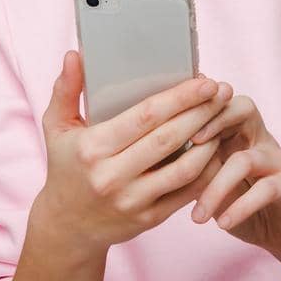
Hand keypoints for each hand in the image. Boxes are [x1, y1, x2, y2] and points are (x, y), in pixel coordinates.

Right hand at [32, 51, 231, 255]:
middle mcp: (112, 176)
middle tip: (224, 93)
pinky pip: (187, 193)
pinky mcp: (149, 219)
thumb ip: (66, 90)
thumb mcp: (57, 127)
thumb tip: (74, 55)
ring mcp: (132, 200)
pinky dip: (206, 171)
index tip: (205, 81)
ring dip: (210, 143)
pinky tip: (215, 151)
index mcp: (93, 148)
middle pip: (169, 138)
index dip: (180, 98)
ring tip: (222, 120)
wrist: (67, 225)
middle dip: (202, 112)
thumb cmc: (66, 167)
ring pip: (185, 169)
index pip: (145, 117)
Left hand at [187, 87, 280, 267]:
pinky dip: (241, 207)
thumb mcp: (211, 184)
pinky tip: (222, 223)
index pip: (221, 102)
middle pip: (244, 108)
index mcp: (239, 132)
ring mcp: (279, 160)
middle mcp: (261, 139)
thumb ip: (194, 165)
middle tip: (190, 144)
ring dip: (217, 188)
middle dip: (214, 120)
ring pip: (246, 159)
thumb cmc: (240, 205)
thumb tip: (158, 157)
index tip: (171, 122)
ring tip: (197, 217)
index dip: (198, 106)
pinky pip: (266, 189)